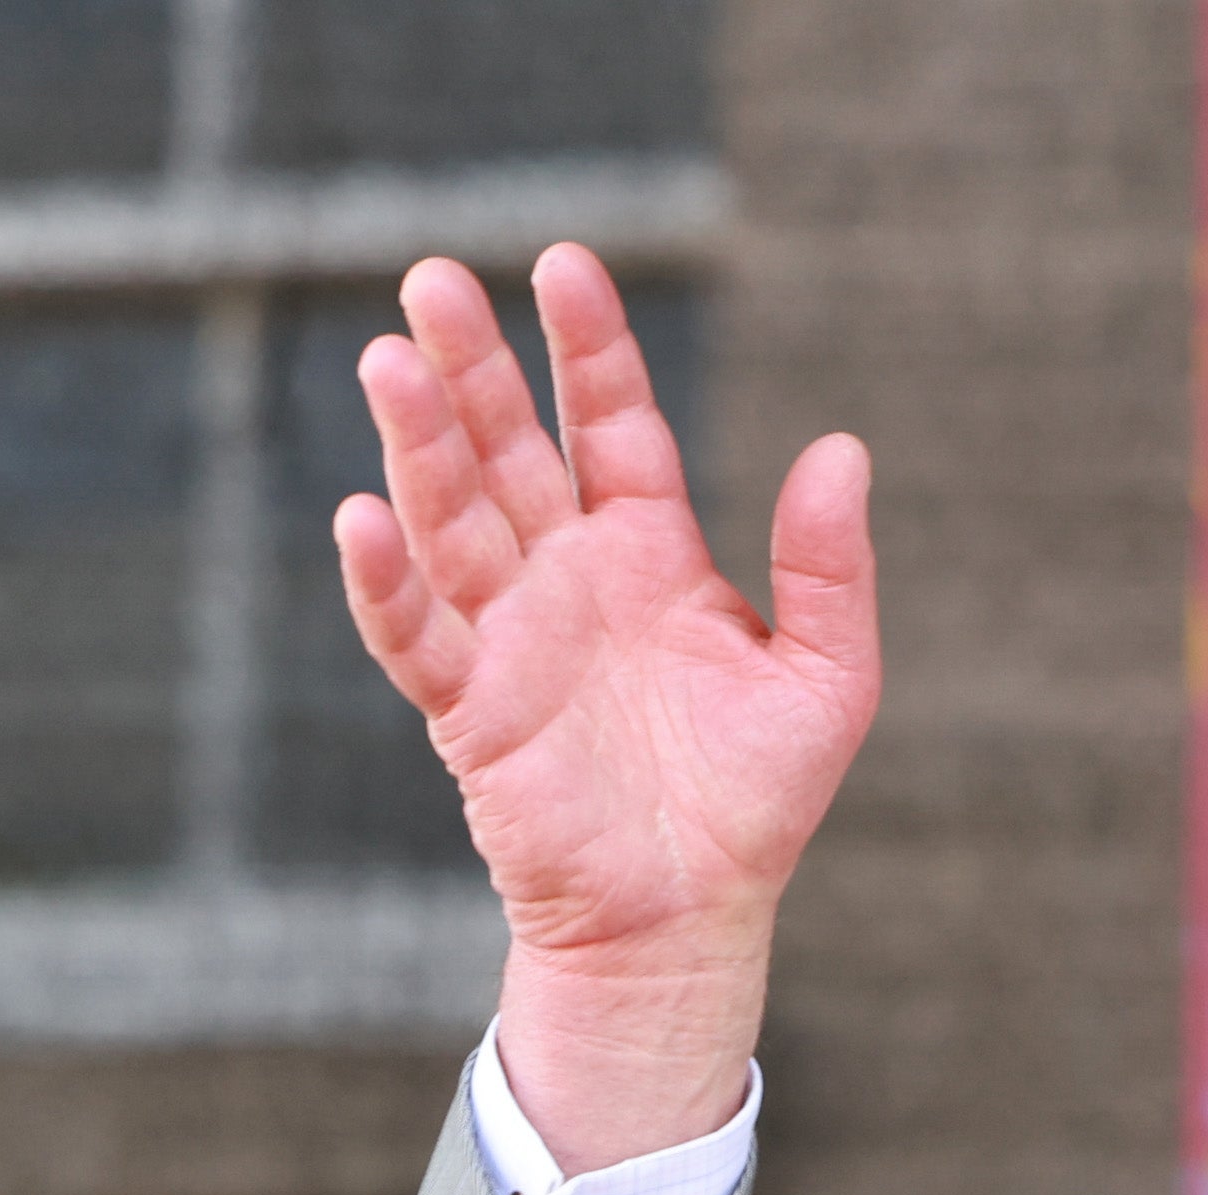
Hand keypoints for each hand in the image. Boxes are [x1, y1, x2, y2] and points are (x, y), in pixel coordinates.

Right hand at [334, 246, 880, 1170]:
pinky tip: (363, 515)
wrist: (696, 917)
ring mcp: (511, 635)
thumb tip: (844, 448)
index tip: (563, 265)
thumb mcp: (828, 677)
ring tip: (390, 362)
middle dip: (473, 367)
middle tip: (431, 278)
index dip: (590, 348)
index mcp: (651, 550)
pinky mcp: (471, 710)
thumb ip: (831, 568)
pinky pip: (417, 635)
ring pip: (452, 520)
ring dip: (419, 446)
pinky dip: (386, 581)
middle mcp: (568, 575)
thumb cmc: (756, 799)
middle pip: (509, 450)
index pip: (612, 424)